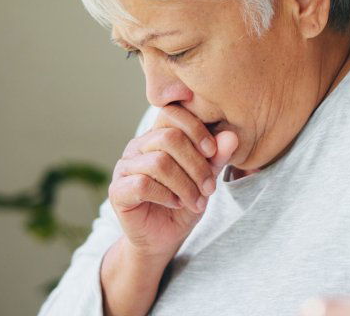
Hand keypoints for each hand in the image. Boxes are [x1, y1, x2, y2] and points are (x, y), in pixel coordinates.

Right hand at [108, 104, 237, 259]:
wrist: (164, 237)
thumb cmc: (185, 202)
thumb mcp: (206, 178)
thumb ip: (216, 157)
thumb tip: (232, 136)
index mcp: (158, 135)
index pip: (173, 113)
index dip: (196, 128)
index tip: (212, 151)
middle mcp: (138, 146)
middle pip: (170, 138)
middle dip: (197, 164)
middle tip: (210, 188)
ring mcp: (124, 167)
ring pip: (159, 162)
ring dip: (185, 185)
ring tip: (197, 201)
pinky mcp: (118, 191)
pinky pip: (142, 184)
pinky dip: (166, 195)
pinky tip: (175, 204)